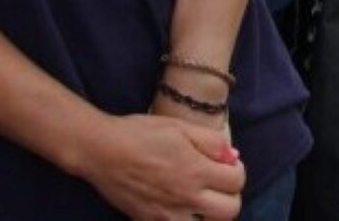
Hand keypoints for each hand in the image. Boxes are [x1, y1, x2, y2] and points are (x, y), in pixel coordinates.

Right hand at [75, 113, 242, 220]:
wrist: (101, 151)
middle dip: (231, 195)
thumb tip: (233, 157)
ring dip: (212, 214)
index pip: (237, 181)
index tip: (226, 163)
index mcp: (196, 171)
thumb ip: (211, 142)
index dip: (237, 170)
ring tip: (203, 199)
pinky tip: (183, 209)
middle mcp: (186, 198)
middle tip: (219, 183)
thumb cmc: (140, 133)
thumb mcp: (179, 126)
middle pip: (230, 211)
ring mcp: (168, 216)